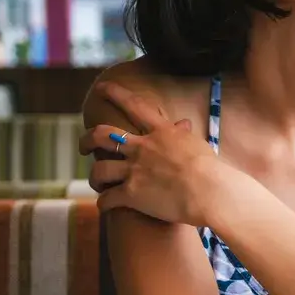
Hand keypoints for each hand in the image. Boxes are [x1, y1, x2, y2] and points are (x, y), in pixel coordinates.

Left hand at [78, 82, 217, 225]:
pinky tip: (105, 207)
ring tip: (98, 183)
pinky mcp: (131, 194)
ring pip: (99, 169)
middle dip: (87, 140)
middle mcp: (143, 147)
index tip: (103, 87)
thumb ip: (183, 134)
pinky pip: (107, 199)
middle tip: (84, 146)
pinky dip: (104, 204)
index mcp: (161, 132)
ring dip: (95, 177)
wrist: (209, 191)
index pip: (134, 105)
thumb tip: (184, 123)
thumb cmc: (211, 169)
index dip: (116, 93)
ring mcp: (134, 170)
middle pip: (102, 135)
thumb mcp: (196, 144)